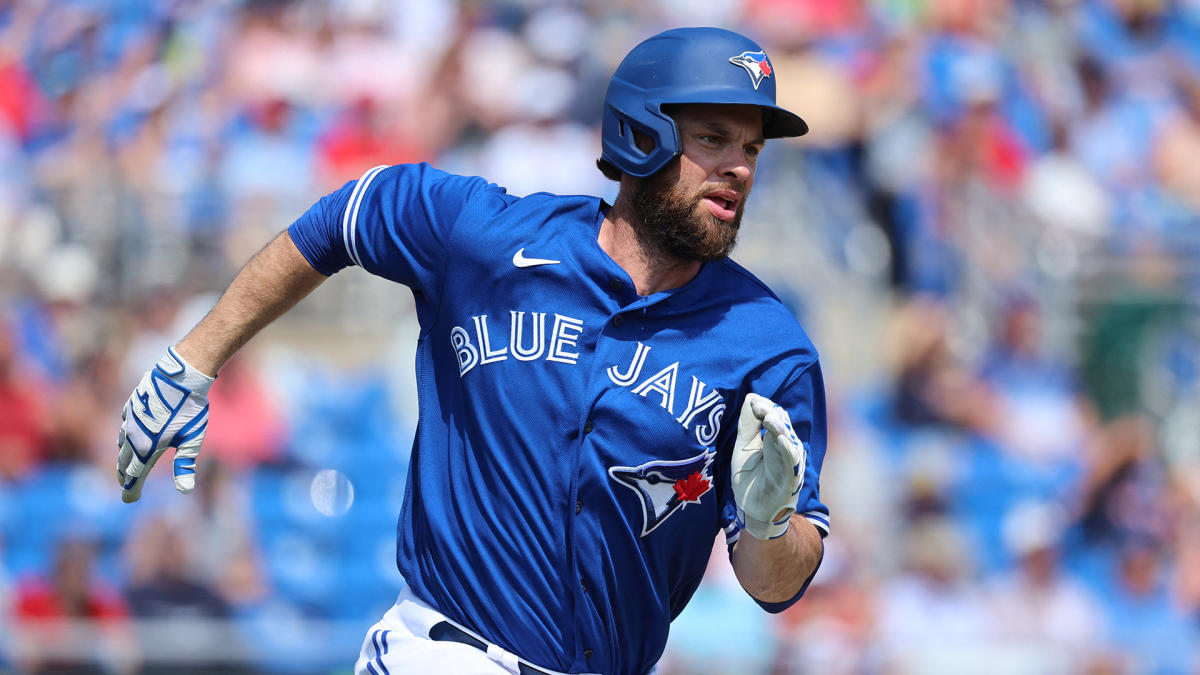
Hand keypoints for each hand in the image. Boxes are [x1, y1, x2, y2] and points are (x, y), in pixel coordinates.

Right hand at [117, 346, 214, 502]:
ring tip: (125, 465)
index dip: (132, 490)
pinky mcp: (131, 405)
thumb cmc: (190, 409)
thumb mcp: (191, 440)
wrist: (180, 376)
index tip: (130, 500)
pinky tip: (127, 435)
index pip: (135, 476)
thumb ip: (185, 466)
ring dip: (123, 456)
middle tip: (126, 486)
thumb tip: (185, 491)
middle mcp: (132, 435)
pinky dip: (125, 435)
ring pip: (122, 443)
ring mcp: (129, 419)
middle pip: (125, 461)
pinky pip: (124, 425)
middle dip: (126, 475)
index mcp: (146, 448)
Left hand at [732, 393, 804, 539]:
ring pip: (789, 440)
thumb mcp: (744, 449)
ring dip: (780, 428)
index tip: (753, 402)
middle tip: (758, 406)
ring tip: (769, 418)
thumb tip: (751, 398)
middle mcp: (785, 448)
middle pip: (783, 423)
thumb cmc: (751, 479)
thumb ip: (748, 426)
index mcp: (774, 439)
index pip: (774, 414)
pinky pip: (792, 462)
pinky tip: (782, 440)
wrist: (754, 511)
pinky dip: (788, 450)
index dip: (764, 407)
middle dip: (771, 413)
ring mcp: (789, 463)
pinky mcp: (791, 479)